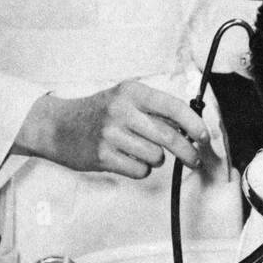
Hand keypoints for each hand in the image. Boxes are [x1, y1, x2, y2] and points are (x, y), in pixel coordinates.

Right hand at [16, 81, 210, 178]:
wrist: (57, 126)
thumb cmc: (100, 111)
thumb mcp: (126, 98)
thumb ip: (156, 109)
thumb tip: (192, 126)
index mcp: (133, 91)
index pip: (173, 107)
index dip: (194, 124)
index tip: (204, 136)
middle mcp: (122, 111)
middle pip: (168, 137)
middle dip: (187, 151)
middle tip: (194, 159)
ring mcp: (110, 134)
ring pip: (155, 157)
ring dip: (157, 159)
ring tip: (142, 151)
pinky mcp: (102, 157)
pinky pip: (139, 170)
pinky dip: (141, 169)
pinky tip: (128, 159)